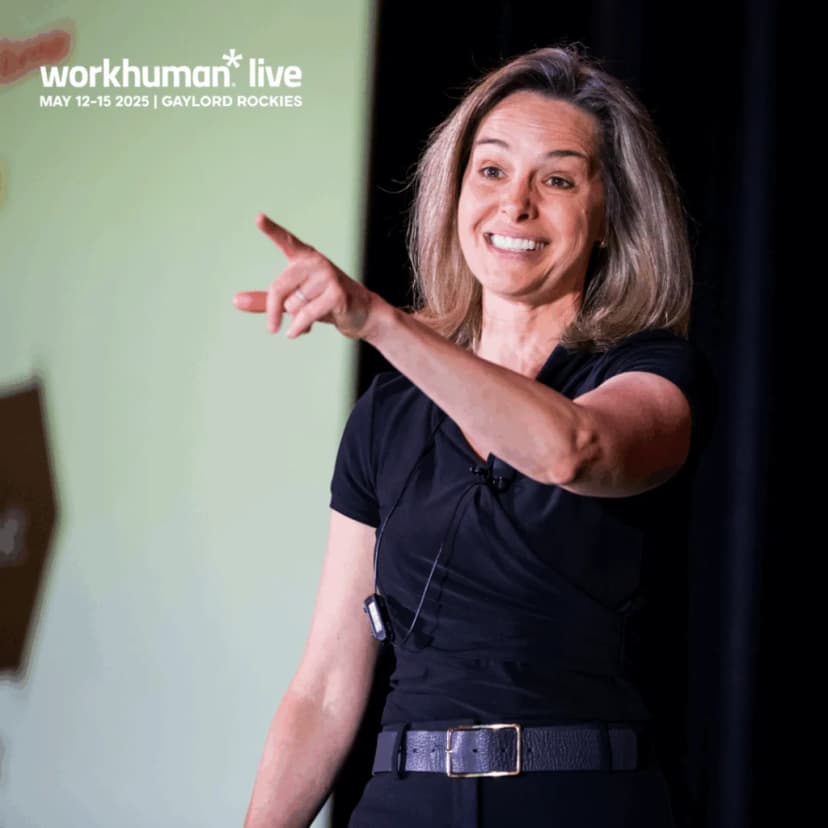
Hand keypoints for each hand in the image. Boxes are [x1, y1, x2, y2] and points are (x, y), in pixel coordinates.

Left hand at [233, 213, 377, 339]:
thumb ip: (264, 301)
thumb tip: (235, 301)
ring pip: (293, 305)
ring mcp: (327, 276)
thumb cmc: (323, 302)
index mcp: (303, 258)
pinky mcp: (336, 293)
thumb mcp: (292, 300)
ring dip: (295, 320)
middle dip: (272, 311)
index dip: (270, 229)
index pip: (285, 241)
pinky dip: (298, 328)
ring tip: (308, 319)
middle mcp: (315, 262)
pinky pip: (305, 315)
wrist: (359, 313)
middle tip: (271, 328)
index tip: (258, 217)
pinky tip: (297, 332)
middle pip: (278, 288)